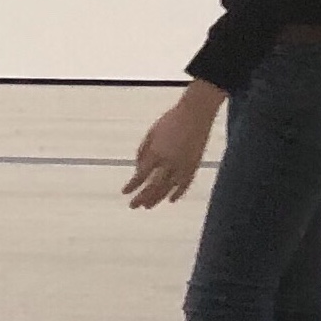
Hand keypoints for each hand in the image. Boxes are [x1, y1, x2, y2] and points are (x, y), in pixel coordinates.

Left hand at [124, 85, 220, 209]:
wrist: (195, 113)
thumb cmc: (170, 120)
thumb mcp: (151, 133)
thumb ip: (143, 151)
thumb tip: (138, 168)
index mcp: (156, 153)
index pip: (141, 175)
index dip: (132, 185)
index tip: (124, 192)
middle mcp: (169, 162)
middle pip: (153, 186)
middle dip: (142, 197)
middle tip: (133, 205)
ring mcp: (183, 165)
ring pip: (169, 188)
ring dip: (157, 198)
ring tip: (148, 206)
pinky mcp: (195, 165)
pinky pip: (186, 183)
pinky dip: (179, 193)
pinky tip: (171, 200)